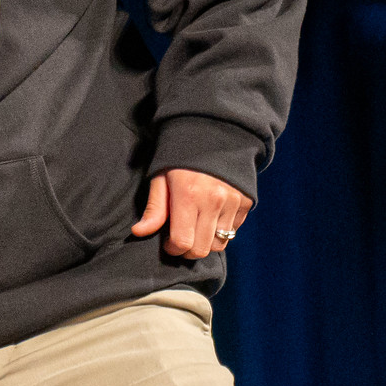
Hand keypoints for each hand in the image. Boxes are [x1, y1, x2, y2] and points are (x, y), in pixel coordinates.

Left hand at [132, 168, 250, 258]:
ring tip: (196, 228)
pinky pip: (233, 231)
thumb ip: (154, 208)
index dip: (171, 248)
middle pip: (201, 249)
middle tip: (180, 238)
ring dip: (205, 242)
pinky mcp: (246, 202)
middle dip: (187, 250)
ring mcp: (233, 202)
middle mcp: (214, 200)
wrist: (213, 134)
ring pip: (219, 244)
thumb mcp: (161, 178)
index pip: (182, 242)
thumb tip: (139, 232)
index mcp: (189, 195)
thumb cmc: (181, 158)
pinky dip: (221, 231)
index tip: (167, 242)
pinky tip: (211, 218)